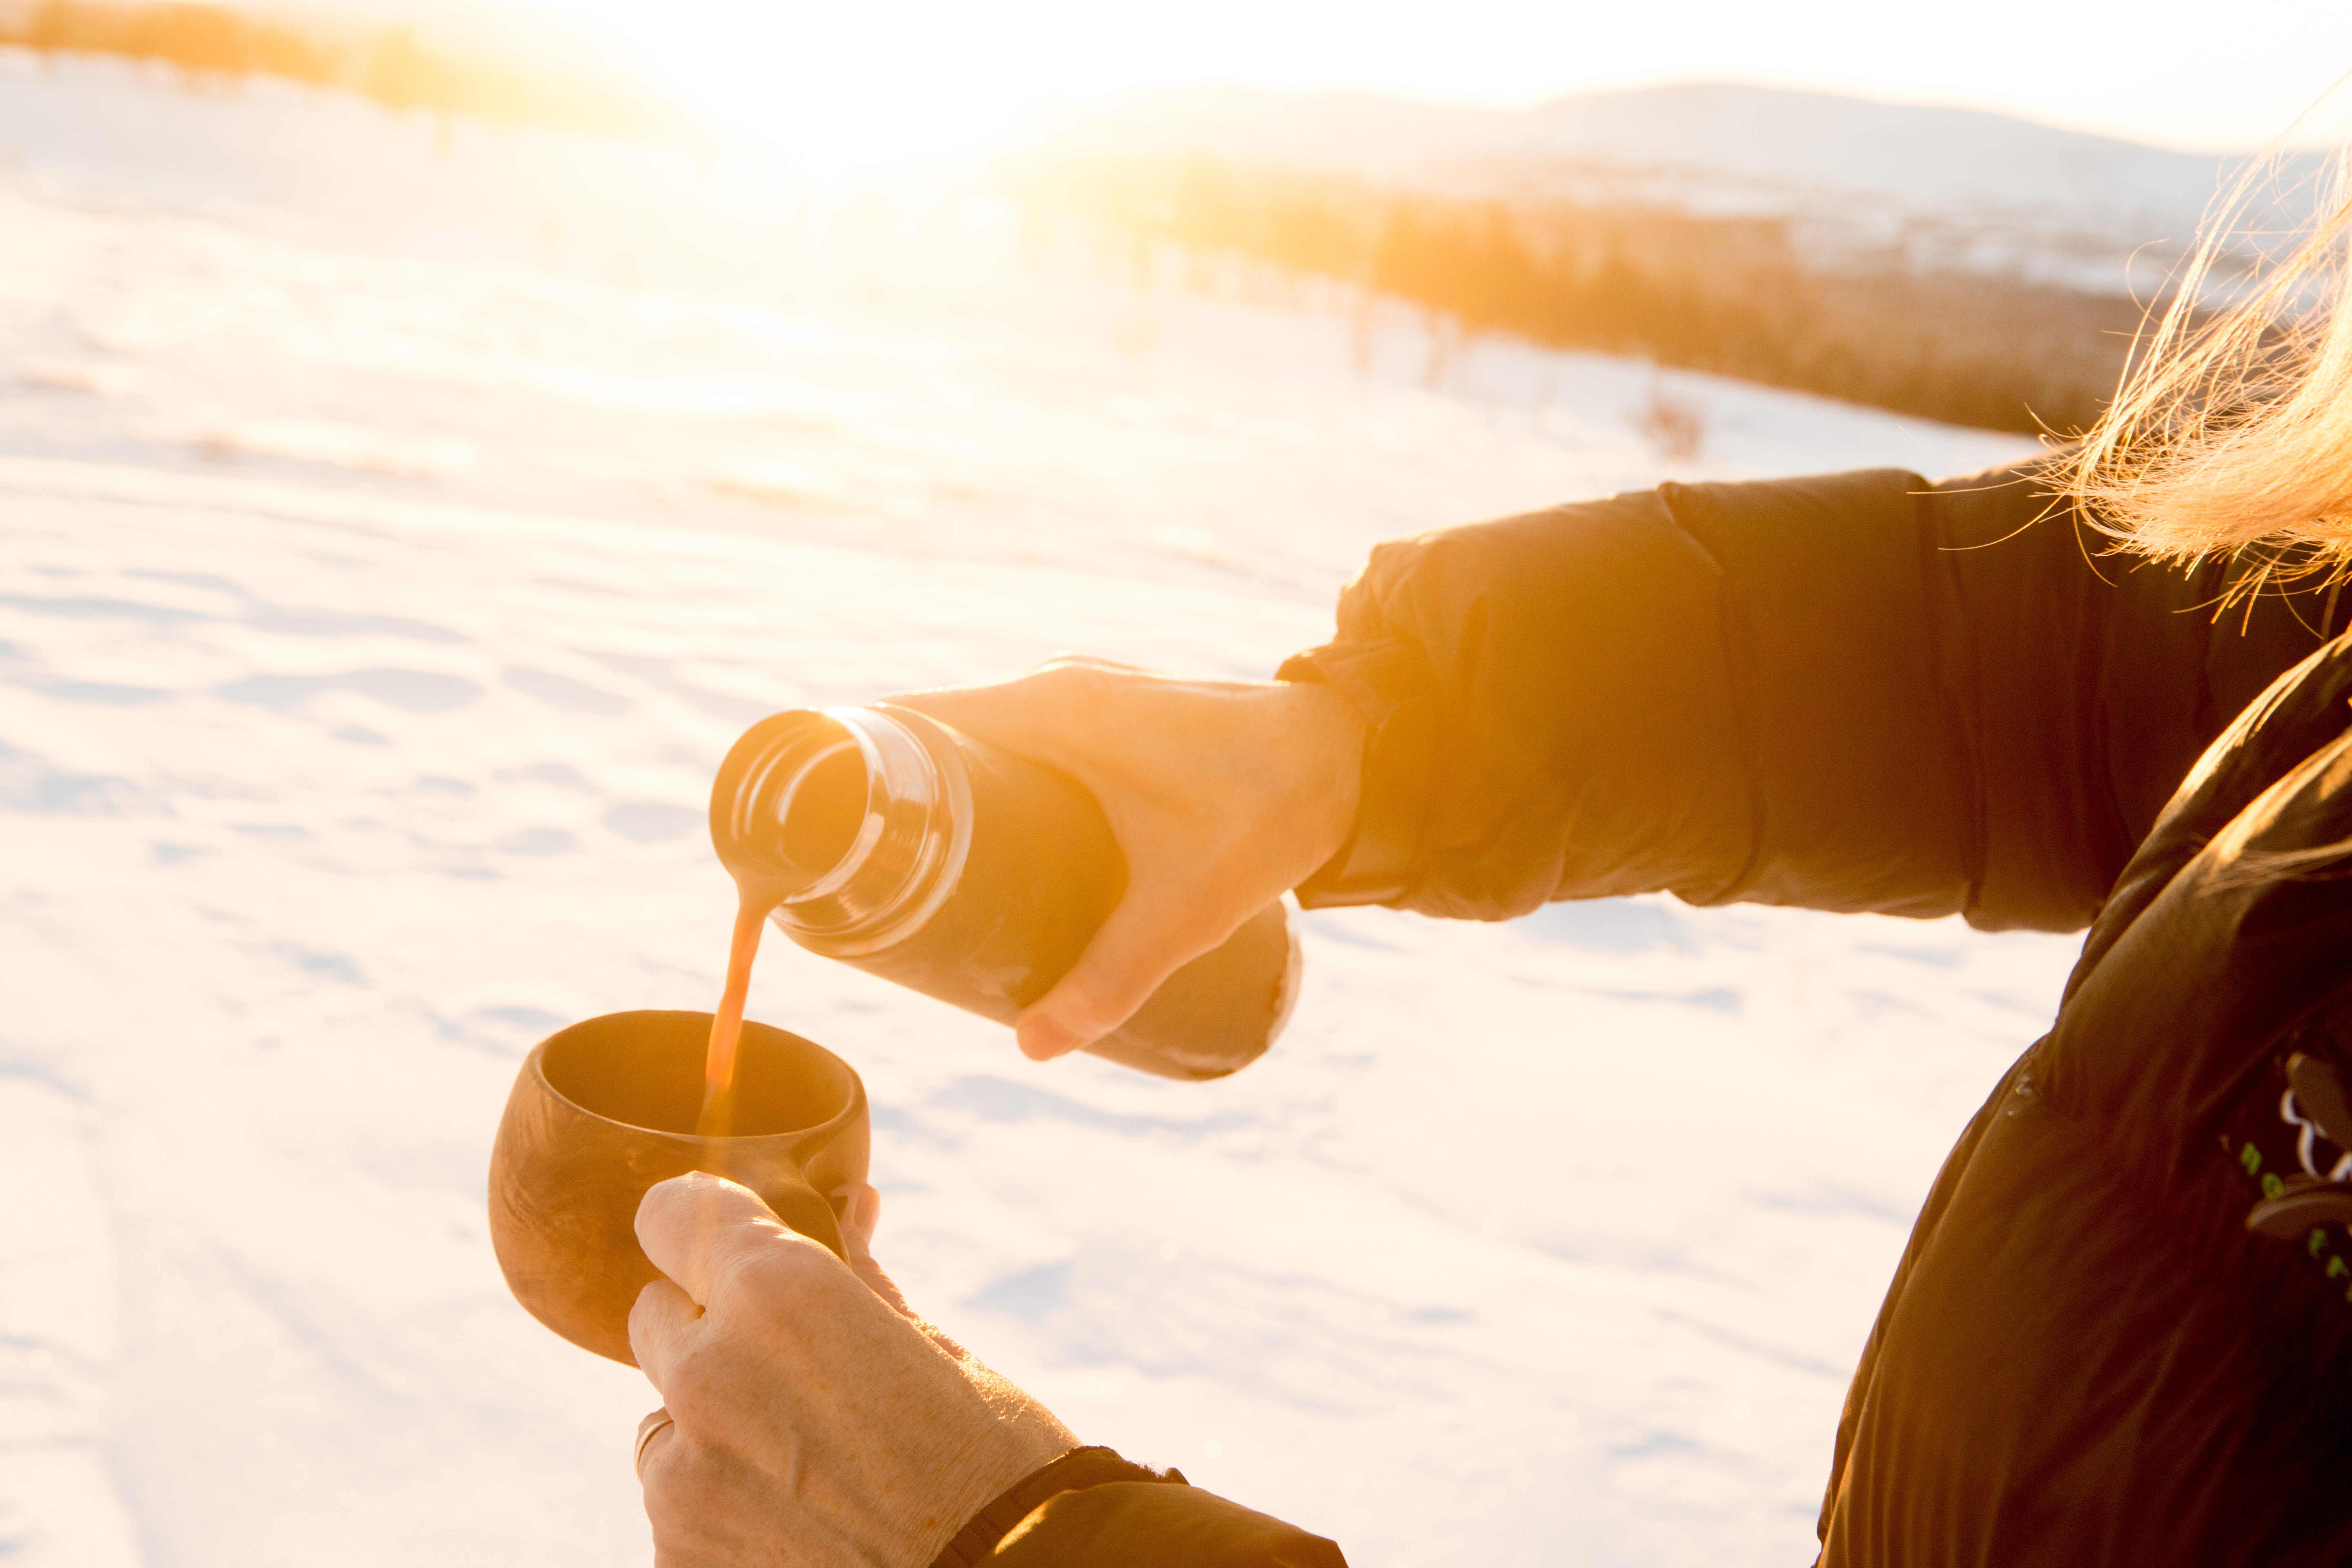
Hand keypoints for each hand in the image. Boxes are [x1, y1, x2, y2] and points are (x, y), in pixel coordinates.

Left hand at [629, 1174, 1075, 1567]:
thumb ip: (859, 1275)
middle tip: (798, 1370)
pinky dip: (720, 1508)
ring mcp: (682, 1477)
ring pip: (663, 1420)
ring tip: (811, 1466)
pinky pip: (676, 1506)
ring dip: (713, 1427)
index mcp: (777, 1293)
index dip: (702, 1222)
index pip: (675, 1214)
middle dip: (713, 1329)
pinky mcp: (677, 1556)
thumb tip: (846, 1207)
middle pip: (658, 1316)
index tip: (726, 1238)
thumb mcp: (932, 1351)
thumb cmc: (993, 1463)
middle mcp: (708, 1373)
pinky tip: (800, 1524)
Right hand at [890, 657, 1364, 1059]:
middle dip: (887, 801)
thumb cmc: (1269, 814)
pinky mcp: (1105, 720)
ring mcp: (1082, 699)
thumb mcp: (1186, 909)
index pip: (916, 720)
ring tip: (894, 876)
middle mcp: (1057, 690)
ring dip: (936, 795)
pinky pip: (1015, 743)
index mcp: (1056, 709)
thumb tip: (1034, 1046)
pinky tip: (971, 847)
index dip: (854, 765)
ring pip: (977, 741)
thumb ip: (1110, 978)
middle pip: (935, 736)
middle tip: (851, 882)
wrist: (1353, 756)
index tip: (808, 825)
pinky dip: (982, 785)